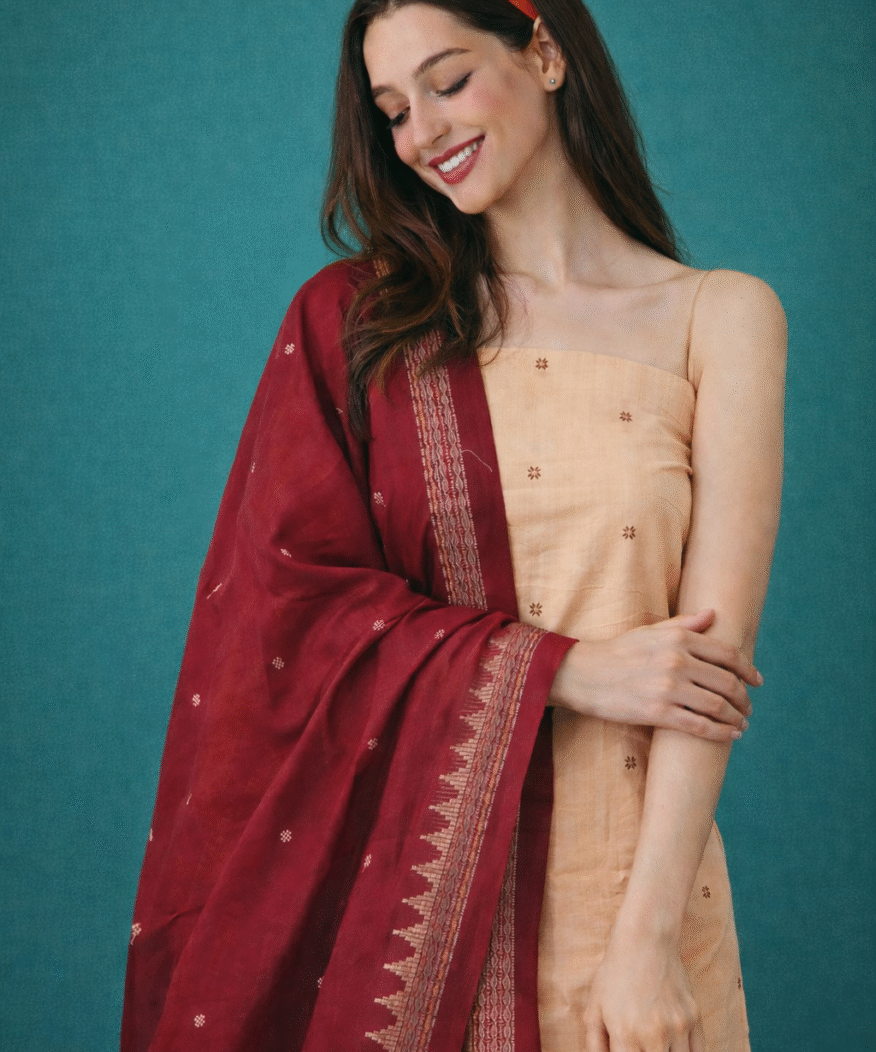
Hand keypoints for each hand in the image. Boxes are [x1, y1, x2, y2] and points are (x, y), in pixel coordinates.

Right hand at [549, 609, 758, 741]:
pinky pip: (699, 726)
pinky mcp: (657, 713)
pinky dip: (721, 733)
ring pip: (717, 706)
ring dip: (736, 717)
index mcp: (677, 638)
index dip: (747, 669)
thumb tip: (712, 614)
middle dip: (744, 698)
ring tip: (741, 723)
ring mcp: (667, 688)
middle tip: (748, 707)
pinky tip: (730, 735)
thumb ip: (684, 624)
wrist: (581, 674)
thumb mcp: (650, 632)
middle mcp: (676, 660)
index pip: (726, 654)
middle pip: (727, 682)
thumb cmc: (617, 652)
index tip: (757, 681)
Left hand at [583, 936, 704, 1051]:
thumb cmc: (614, 974)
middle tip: (640, 1046)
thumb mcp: (594, 1008)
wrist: (645, 939)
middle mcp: (653, 1035)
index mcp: (625, 1034)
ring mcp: (677, 1027)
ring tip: (655, 1043)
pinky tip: (674, 1046)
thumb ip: (595, 1044)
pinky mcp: (694, 1019)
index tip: (627, 1051)